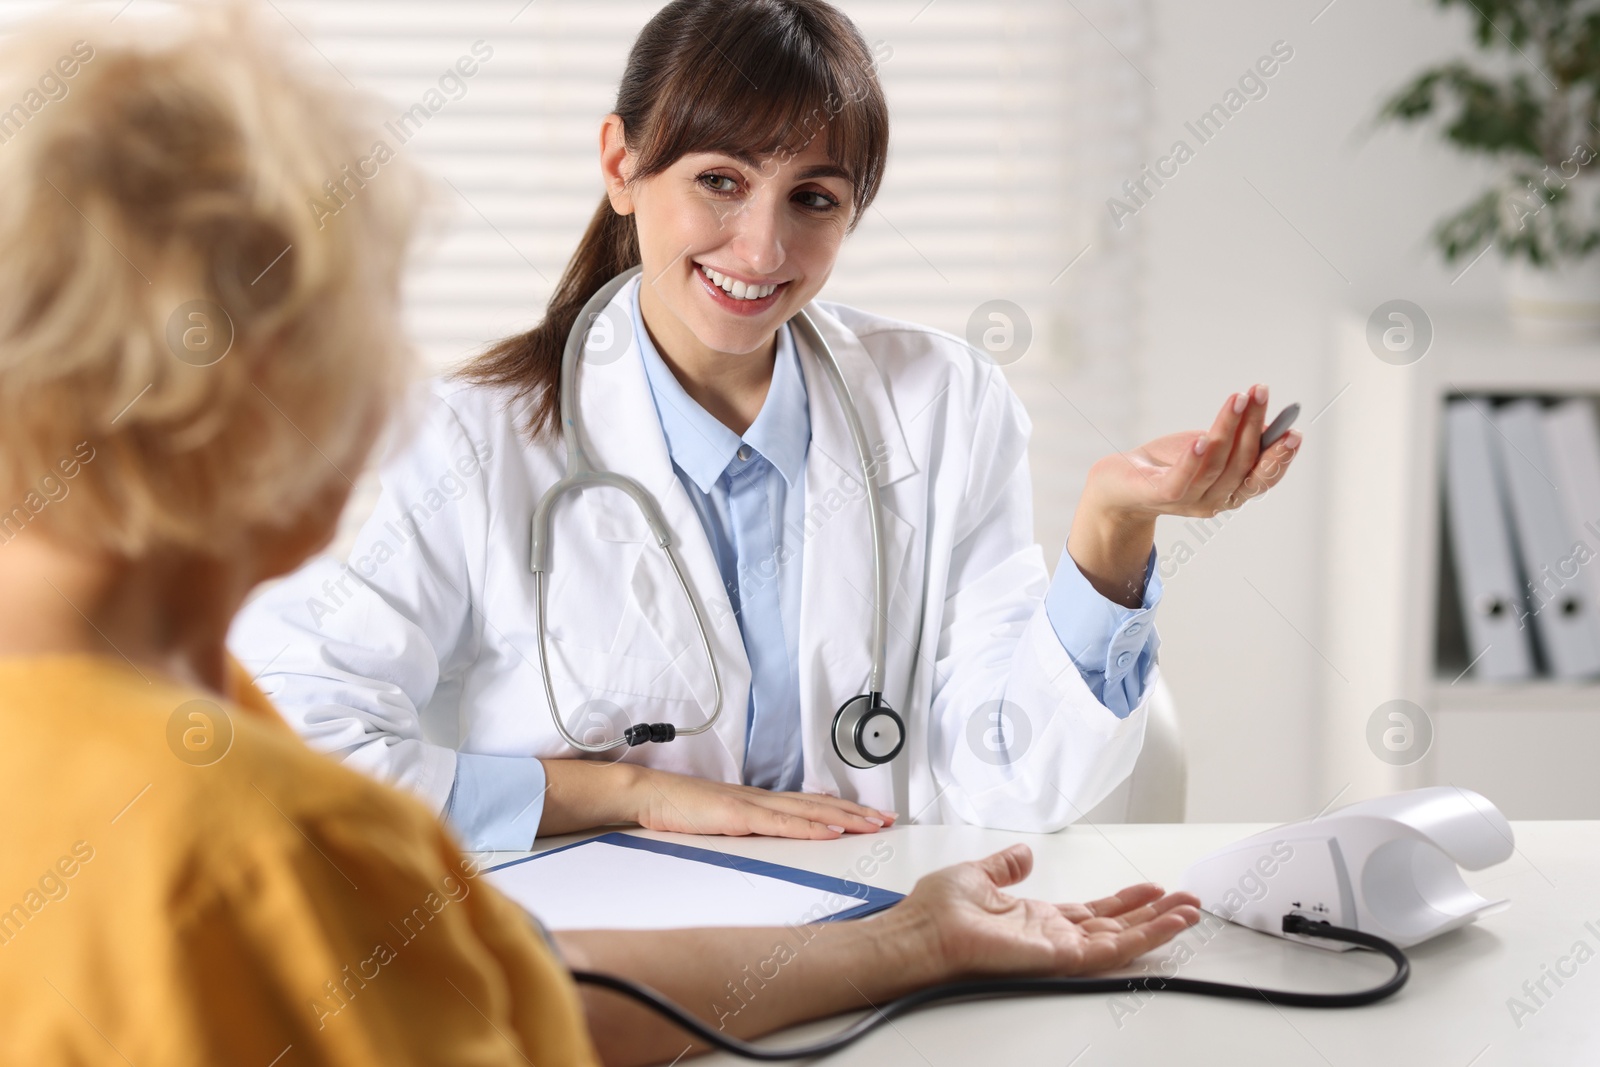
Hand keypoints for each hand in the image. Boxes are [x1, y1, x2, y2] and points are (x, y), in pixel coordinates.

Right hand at [633, 765, 896, 838]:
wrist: (650, 796)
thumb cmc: (679, 810)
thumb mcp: (721, 823)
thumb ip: (746, 829)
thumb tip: (769, 841)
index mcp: (759, 801)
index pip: (810, 804)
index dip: (843, 809)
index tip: (871, 817)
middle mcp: (762, 798)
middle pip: (819, 804)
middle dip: (857, 812)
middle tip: (888, 819)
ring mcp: (752, 804)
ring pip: (809, 811)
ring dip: (845, 817)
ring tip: (873, 824)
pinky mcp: (738, 814)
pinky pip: (781, 823)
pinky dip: (810, 826)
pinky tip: (831, 831)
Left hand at [897, 844, 1199, 979]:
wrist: (922, 933)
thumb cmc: (936, 911)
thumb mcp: (977, 875)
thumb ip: (1004, 867)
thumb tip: (1021, 855)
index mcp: (1034, 917)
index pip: (1090, 911)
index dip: (1122, 902)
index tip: (1149, 890)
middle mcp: (1051, 935)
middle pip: (1114, 925)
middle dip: (1152, 915)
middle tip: (1185, 902)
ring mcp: (1058, 948)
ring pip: (1122, 939)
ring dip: (1158, 926)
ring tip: (1190, 912)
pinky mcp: (1059, 957)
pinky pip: (1111, 949)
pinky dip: (1144, 938)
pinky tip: (1168, 925)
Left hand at [1087, 384, 1300, 525]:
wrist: (1118, 485)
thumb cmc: (1166, 463)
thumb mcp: (1206, 449)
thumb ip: (1233, 442)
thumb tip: (1265, 421)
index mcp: (1231, 492)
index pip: (1263, 479)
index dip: (1280, 458)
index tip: (1294, 431)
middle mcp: (1215, 501)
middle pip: (1243, 464)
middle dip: (1255, 425)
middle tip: (1260, 392)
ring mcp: (1188, 500)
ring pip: (1217, 464)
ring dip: (1229, 427)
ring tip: (1237, 398)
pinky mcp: (1161, 495)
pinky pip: (1182, 479)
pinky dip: (1193, 460)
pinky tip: (1202, 438)